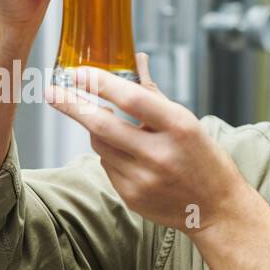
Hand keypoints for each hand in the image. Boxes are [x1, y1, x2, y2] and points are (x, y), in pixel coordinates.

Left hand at [44, 53, 252, 233]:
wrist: (217, 209)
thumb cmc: (203, 158)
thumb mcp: (187, 120)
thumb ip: (154, 92)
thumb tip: (136, 59)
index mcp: (178, 127)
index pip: (130, 97)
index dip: (99, 83)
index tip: (76, 72)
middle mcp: (159, 154)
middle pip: (101, 124)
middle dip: (71, 105)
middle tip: (52, 92)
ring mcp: (143, 179)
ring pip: (99, 144)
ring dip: (98, 129)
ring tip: (115, 125)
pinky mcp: (131, 196)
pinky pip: (106, 165)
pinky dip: (110, 153)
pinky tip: (131, 156)